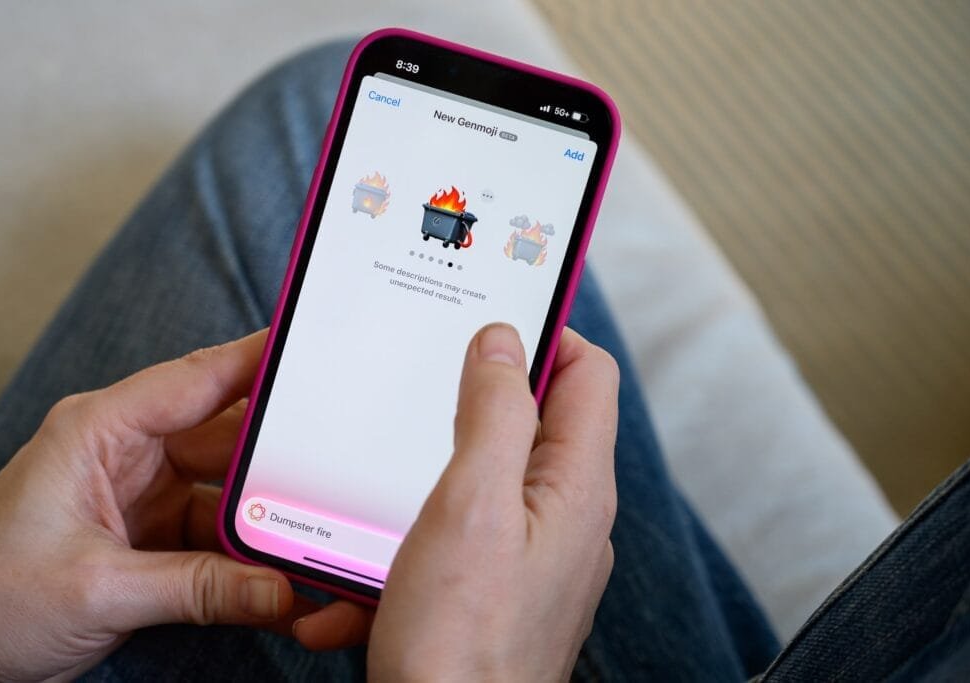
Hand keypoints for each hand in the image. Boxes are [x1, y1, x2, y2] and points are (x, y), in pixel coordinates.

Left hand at [0, 331, 350, 680]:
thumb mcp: (97, 592)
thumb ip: (197, 588)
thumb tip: (279, 592)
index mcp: (100, 430)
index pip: (195, 379)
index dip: (257, 361)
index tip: (313, 349)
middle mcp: (128, 450)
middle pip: (224, 433)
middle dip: (279, 450)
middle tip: (340, 458)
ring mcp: (143, 490)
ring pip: (228, 484)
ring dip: (267, 508)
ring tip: (317, 524)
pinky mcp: (151, 531)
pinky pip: (216, 528)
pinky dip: (247, 548)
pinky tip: (278, 565)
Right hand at [295, 324, 619, 679]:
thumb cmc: (461, 638)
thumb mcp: (471, 504)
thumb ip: (496, 412)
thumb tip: (504, 341)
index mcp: (577, 486)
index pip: (588, 374)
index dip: (545, 333)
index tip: (490, 314)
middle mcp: (571, 517)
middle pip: (540, 419)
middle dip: (478, 398)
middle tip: (423, 385)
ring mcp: (541, 555)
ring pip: (496, 475)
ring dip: (439, 468)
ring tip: (387, 479)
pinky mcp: (506, 585)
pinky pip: (471, 529)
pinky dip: (427, 524)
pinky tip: (381, 554)